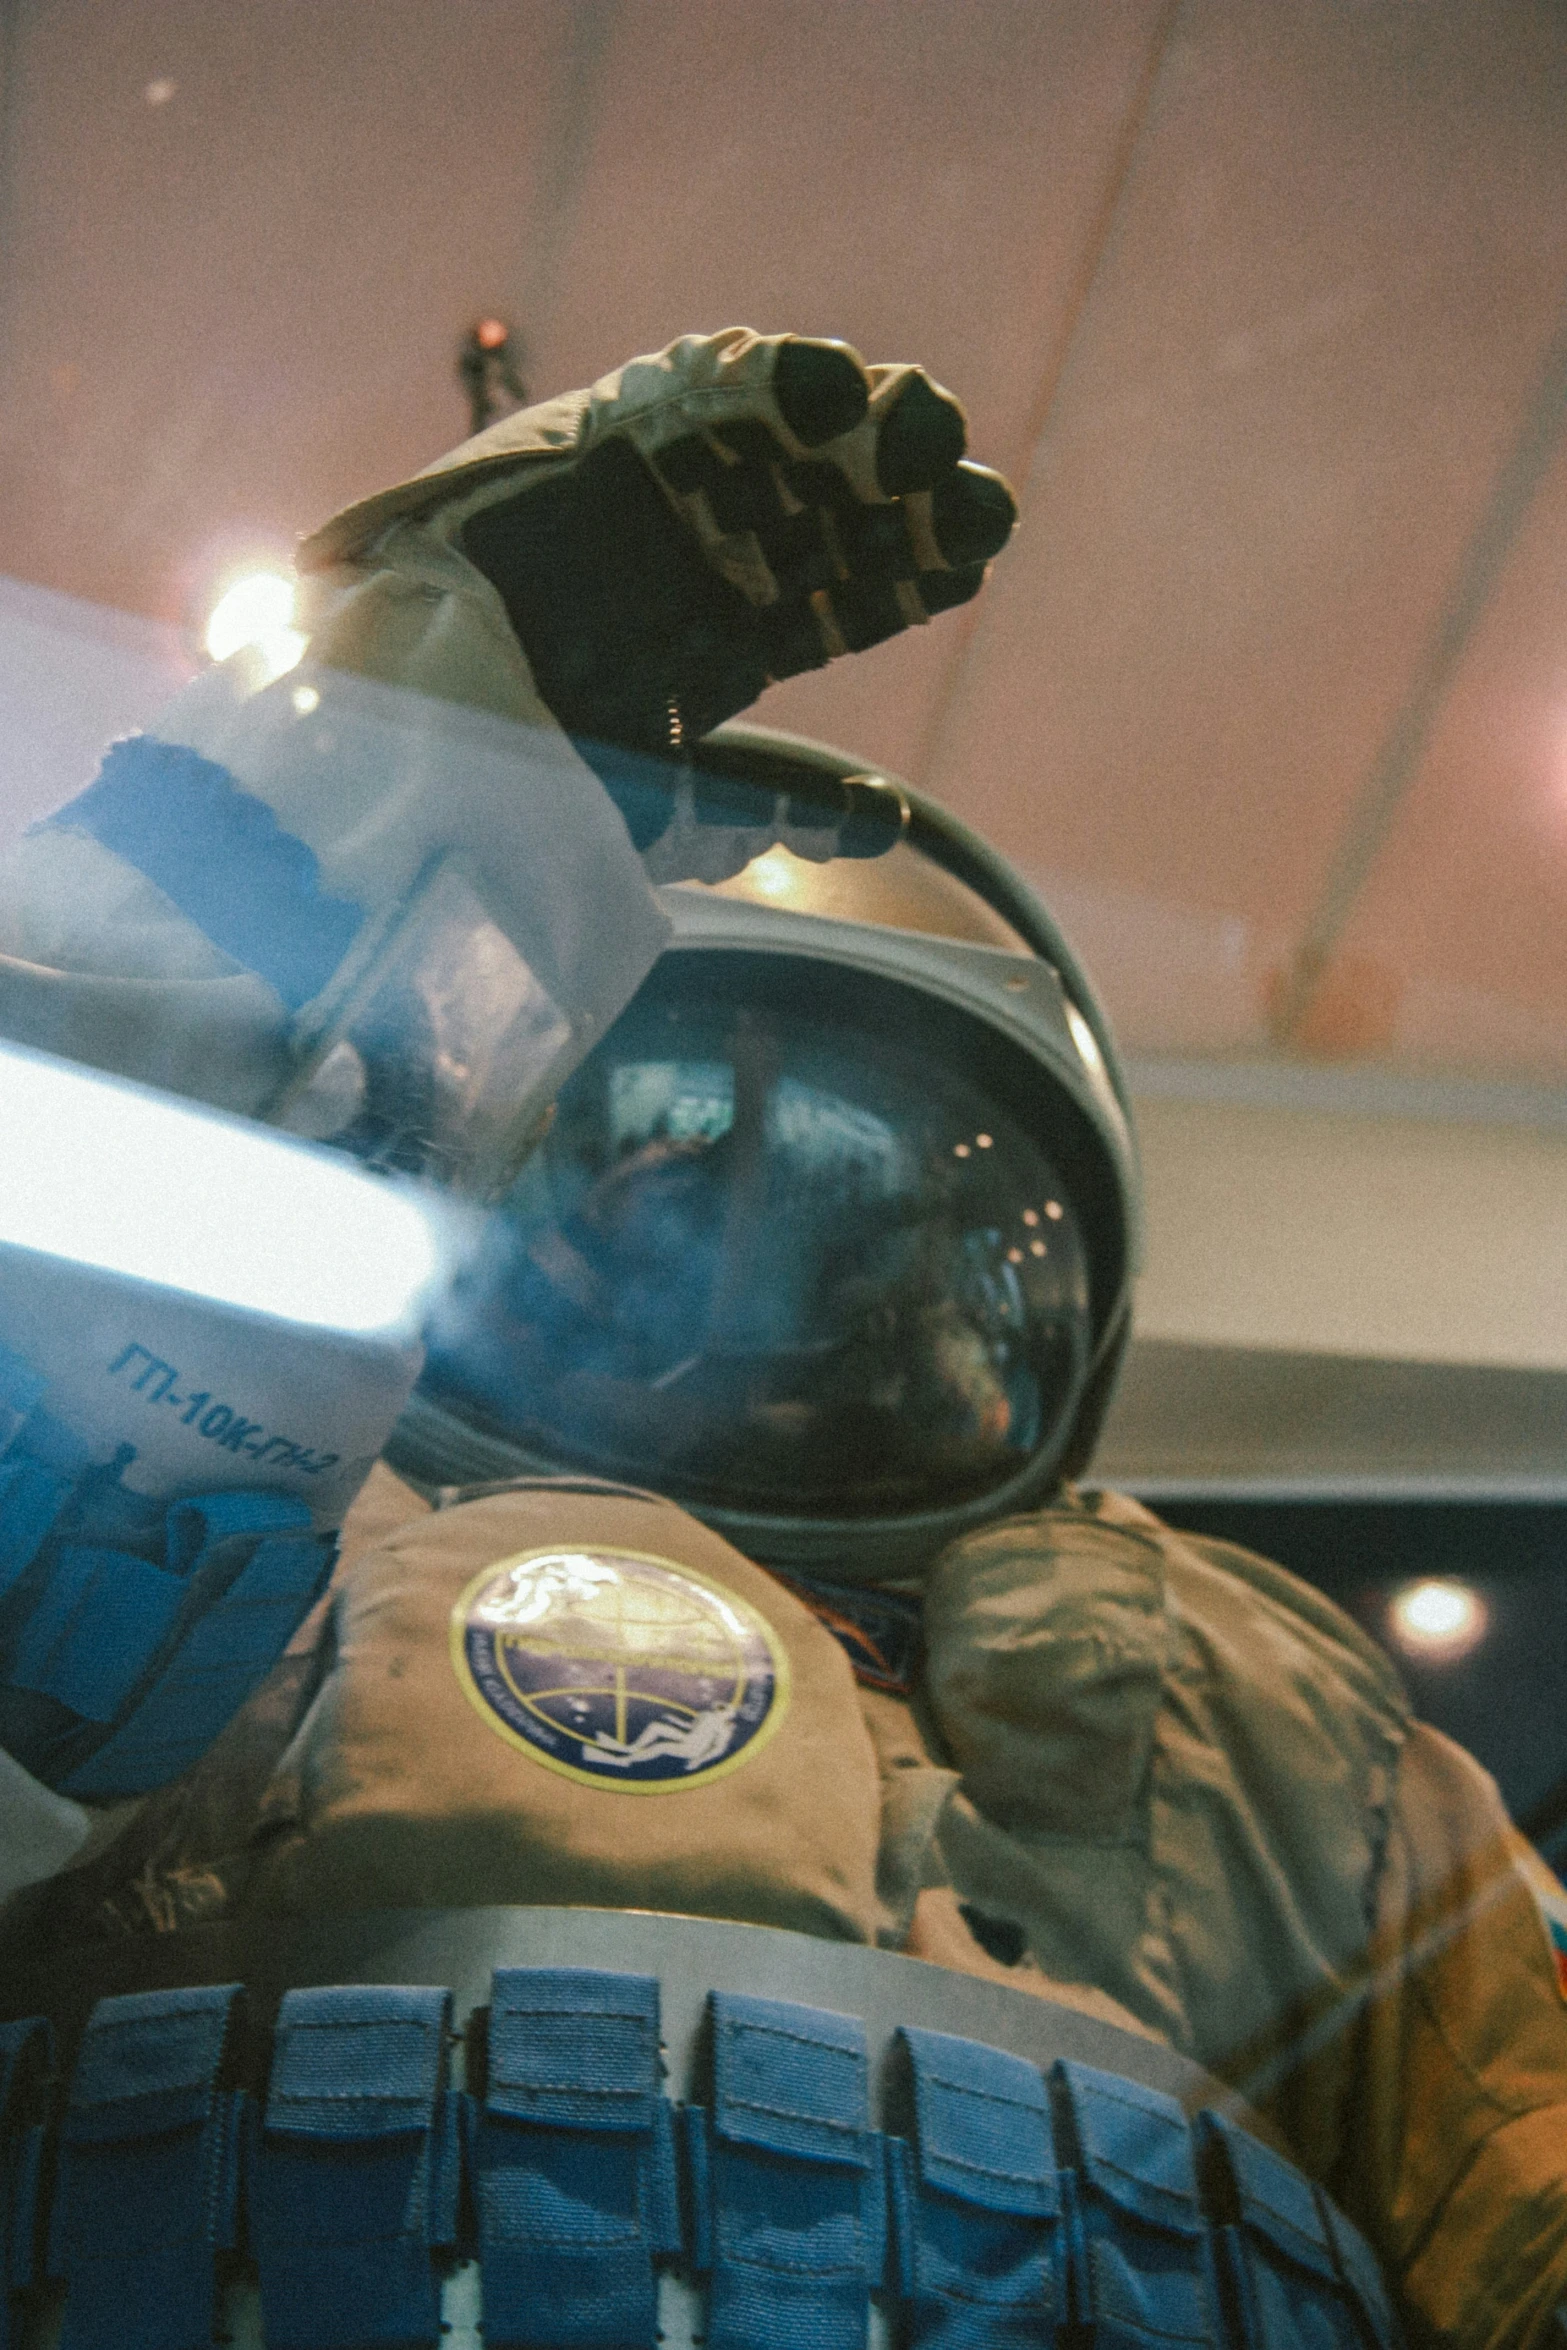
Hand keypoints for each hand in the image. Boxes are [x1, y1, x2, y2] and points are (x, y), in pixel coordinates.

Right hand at [454, 329, 1018, 758]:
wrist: (399, 728)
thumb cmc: (516, 782)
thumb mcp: (661, 809)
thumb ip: (771, 806)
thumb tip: (889, 824)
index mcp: (711, 640)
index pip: (830, 601)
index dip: (902, 578)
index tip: (972, 566)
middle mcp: (692, 562)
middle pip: (823, 516)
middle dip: (904, 501)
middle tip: (978, 500)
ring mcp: (650, 500)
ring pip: (777, 448)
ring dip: (857, 428)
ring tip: (926, 425)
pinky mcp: (600, 440)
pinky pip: (695, 394)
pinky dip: (764, 378)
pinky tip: (833, 383)